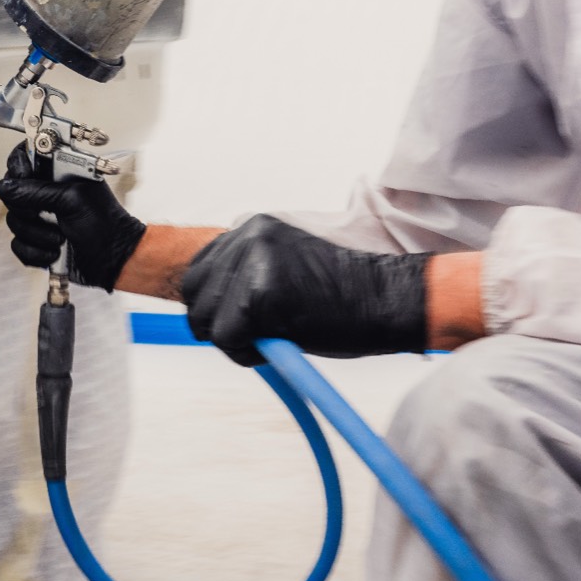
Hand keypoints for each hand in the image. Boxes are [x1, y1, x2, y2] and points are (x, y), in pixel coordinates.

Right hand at [0, 140, 146, 291]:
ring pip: (14, 221)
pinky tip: (55, 252)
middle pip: (13, 193)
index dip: (19, 167)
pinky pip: (18, 245)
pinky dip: (36, 252)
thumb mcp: (72, 201)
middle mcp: (47, 192)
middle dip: (31, 211)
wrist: (115, 261)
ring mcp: (40, 217)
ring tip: (61, 238)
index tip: (23, 179)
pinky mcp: (36, 241)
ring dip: (37, 235)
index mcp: (59, 173)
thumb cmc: (106, 226)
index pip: (25, 156)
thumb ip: (36, 191)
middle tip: (51, 216)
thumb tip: (5, 187)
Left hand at [181, 214, 429, 365]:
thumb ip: (246, 276)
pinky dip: (247, 354)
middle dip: (218, 324)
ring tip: (275, 338)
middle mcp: (247, 235)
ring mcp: (252, 261)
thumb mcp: (284, 270)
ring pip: (206, 319)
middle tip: (258, 336)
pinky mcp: (259, 293)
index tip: (242, 321)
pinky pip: (226, 338)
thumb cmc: (342, 297)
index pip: (200, 270)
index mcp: (252, 226)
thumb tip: (204, 306)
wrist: (386, 301)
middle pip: (194, 294)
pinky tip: (280, 344)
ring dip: (235, 341)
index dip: (215, 305)